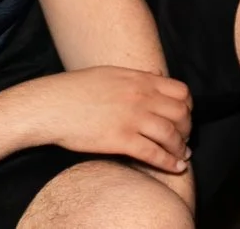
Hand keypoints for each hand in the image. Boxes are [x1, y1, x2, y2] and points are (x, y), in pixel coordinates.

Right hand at [4, 67, 192, 175]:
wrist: (51, 105)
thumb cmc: (76, 90)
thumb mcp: (113, 73)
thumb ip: (138, 77)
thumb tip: (156, 75)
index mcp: (142, 80)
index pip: (181, 91)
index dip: (188, 107)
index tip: (186, 116)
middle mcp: (142, 97)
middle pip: (181, 113)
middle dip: (187, 128)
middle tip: (185, 138)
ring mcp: (132, 118)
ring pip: (171, 134)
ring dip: (180, 147)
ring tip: (182, 155)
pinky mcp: (120, 140)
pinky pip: (153, 153)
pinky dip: (168, 162)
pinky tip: (175, 167)